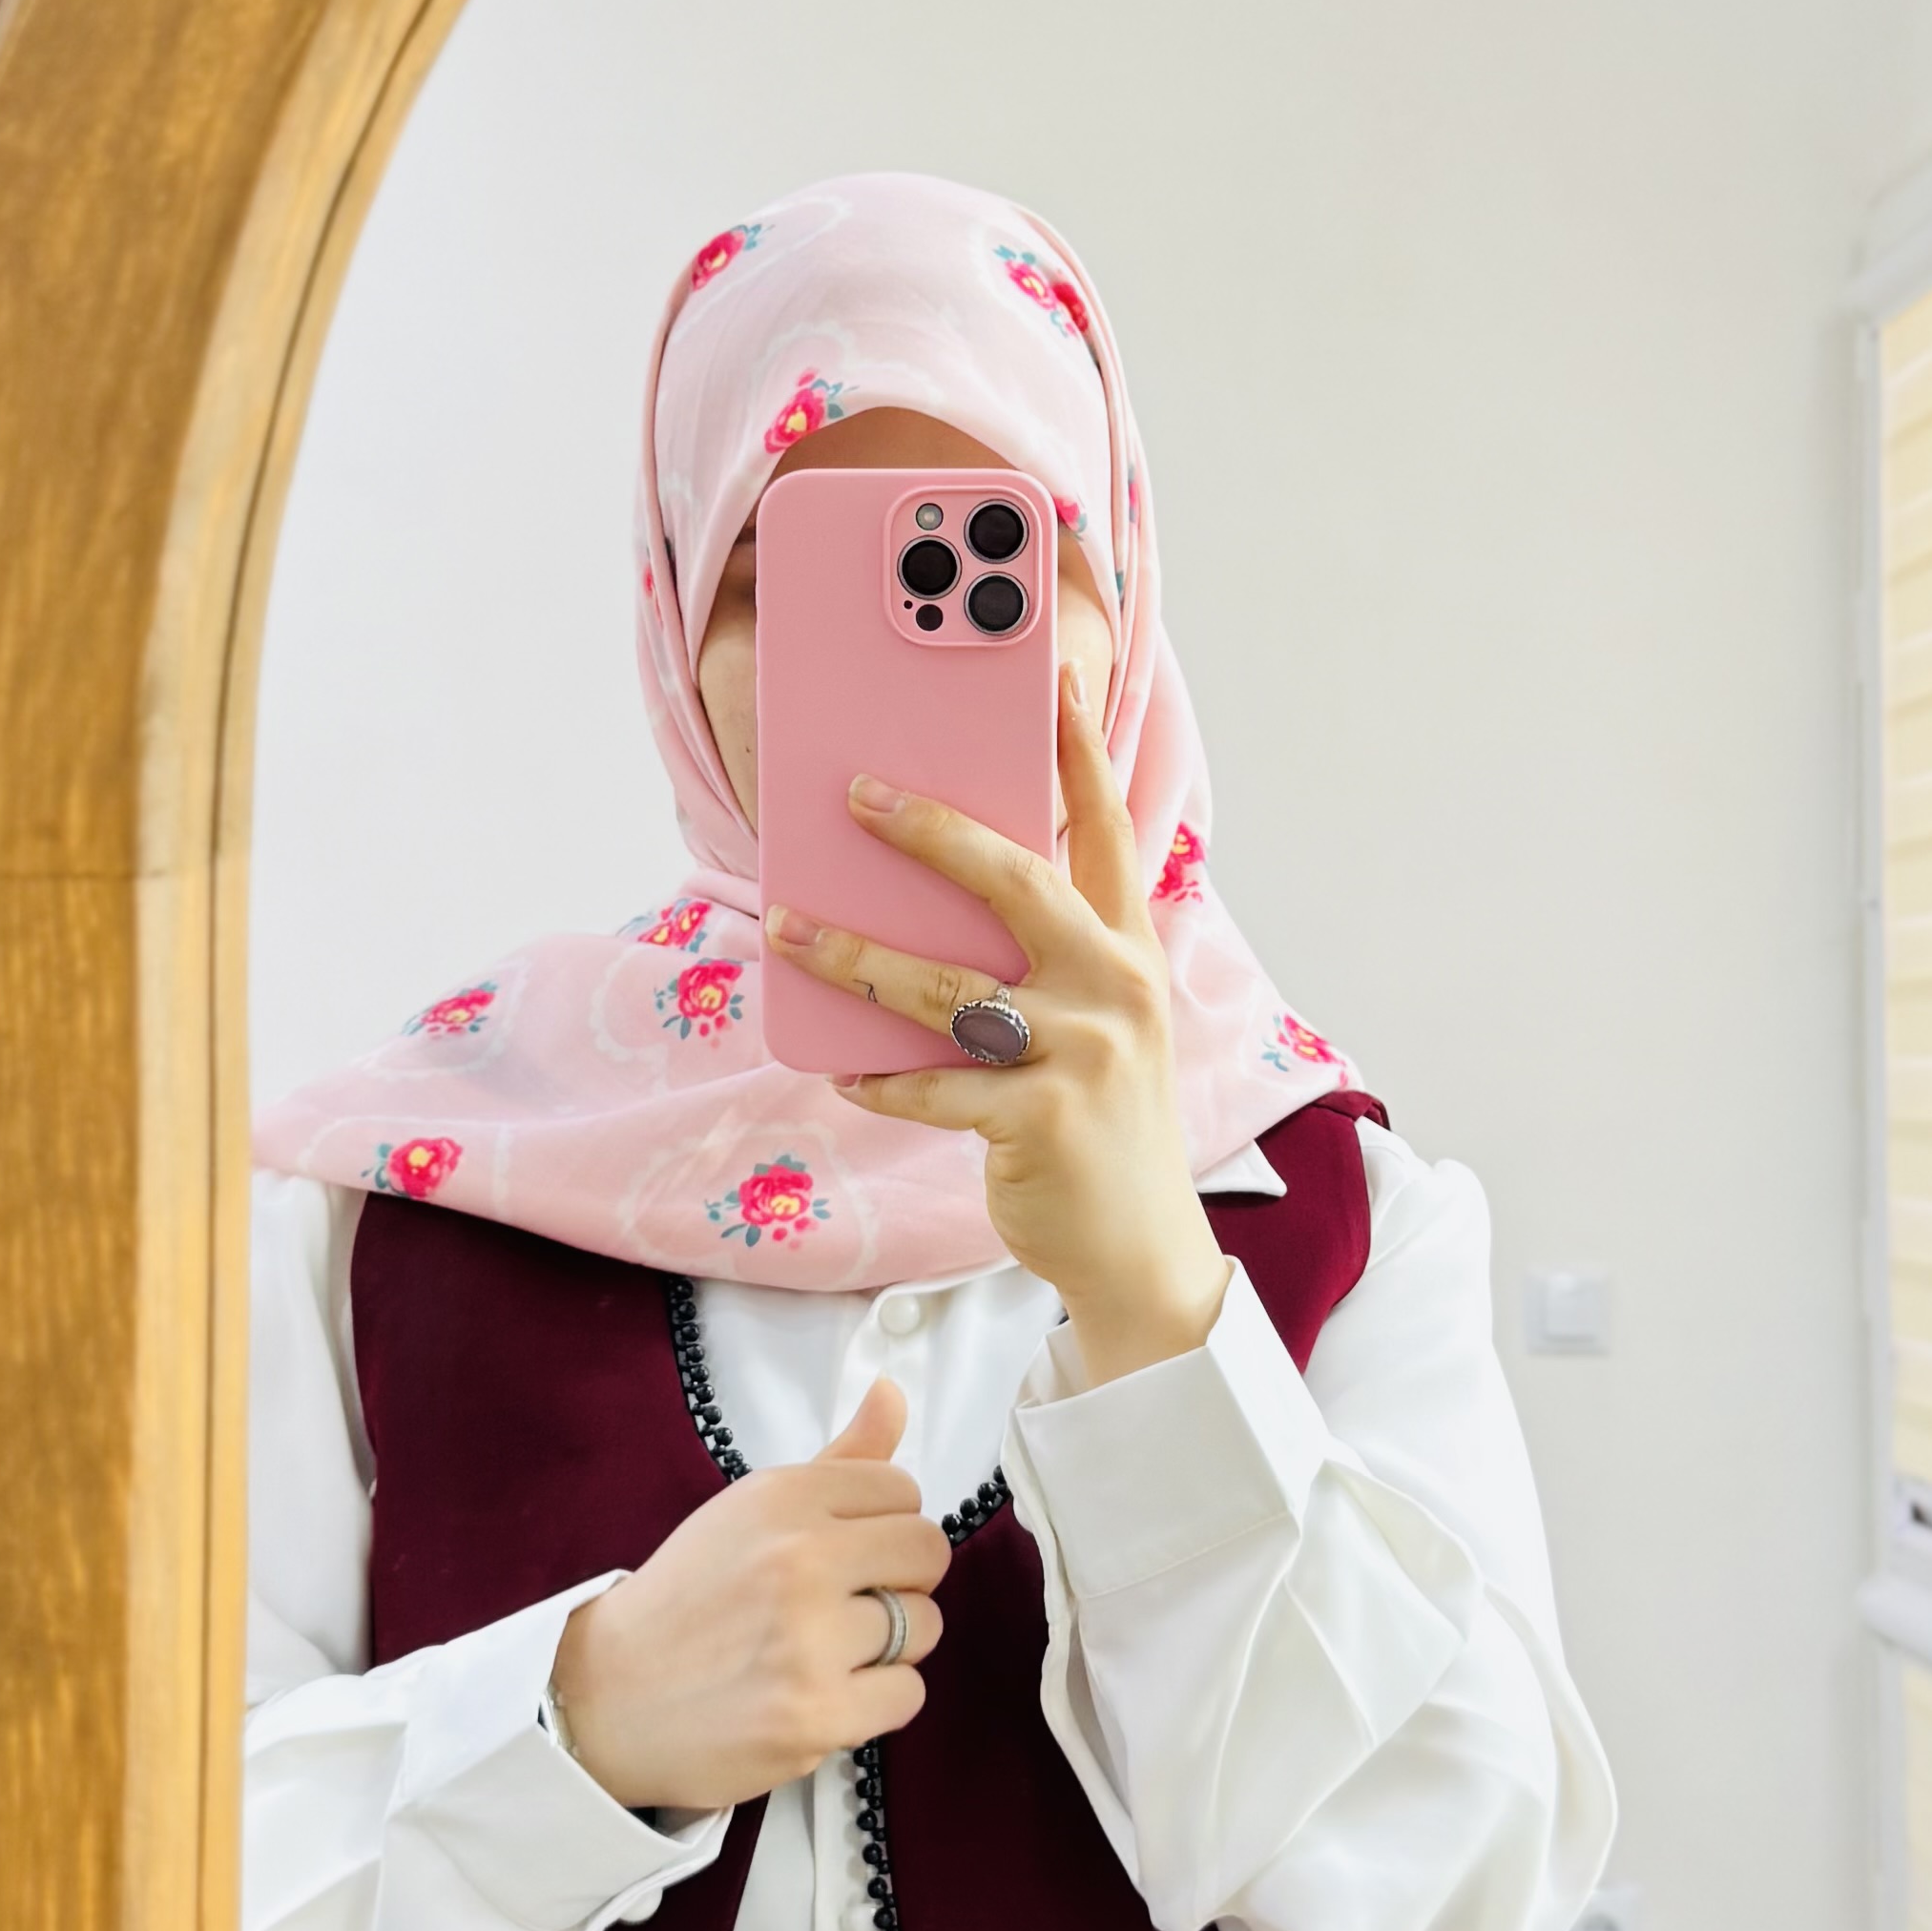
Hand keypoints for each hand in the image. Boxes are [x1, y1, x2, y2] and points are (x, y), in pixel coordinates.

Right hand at [550, 1379, 946, 1811]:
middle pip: (927, 1554)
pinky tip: (823, 1695)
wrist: (605, 1696)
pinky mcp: (817, 1715)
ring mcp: (809, 1641)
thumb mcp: (748, 1512)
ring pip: (924, 1626)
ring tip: (826, 1653)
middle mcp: (798, 1559)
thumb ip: (836, 1460)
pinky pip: (908, 1694)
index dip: (881, 1526)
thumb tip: (892, 1391)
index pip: (902, 1489)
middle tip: (845, 1604)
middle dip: (899, 1581)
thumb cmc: (685, 1603)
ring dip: (888, 1646)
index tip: (844, 1553)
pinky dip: (875, 1702)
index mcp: (781, 1498)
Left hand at [766, 672, 1230, 1388]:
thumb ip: (1041, 962)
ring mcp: (1081, 1052)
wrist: (1142, 1249)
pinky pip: (932, 1085)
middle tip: (859, 792)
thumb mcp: (1095, 1025)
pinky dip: (880, 1079)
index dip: (1080, 753)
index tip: (1054, 681)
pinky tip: (843, 1072)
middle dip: (932, 831)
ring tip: (789, 928)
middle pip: (1017, 882)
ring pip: (946, 988)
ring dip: (856, 955)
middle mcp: (1114, 987)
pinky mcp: (1039, 1118)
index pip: (1106, 831)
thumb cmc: (1099, 1121)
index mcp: (1127, 951)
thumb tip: (925, 903)